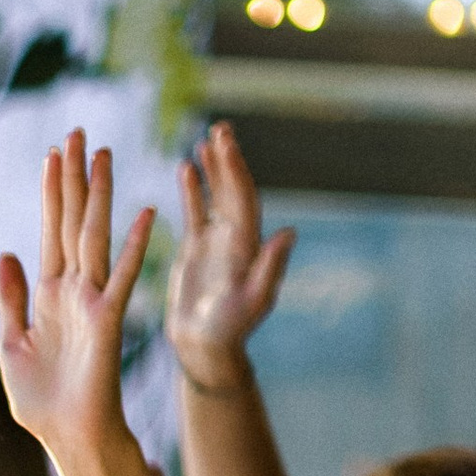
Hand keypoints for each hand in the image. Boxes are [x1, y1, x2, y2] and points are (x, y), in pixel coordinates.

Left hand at [0, 131, 153, 475]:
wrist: (65, 435)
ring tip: (101, 154)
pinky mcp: (107, 320)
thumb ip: (10, 298)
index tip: (52, 154)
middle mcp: (73, 290)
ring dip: (97, 195)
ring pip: (93, 237)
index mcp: (49, 295)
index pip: (50, 232)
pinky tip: (145, 212)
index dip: (51, 193)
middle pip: (71, 222)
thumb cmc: (41, 400)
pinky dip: (133, 246)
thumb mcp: (12, 343)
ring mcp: (92, 301)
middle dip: (72, 179)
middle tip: (77, 133)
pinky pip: (121, 278)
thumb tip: (5, 253)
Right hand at [166, 119, 292, 391]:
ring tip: (208, 137)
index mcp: (248, 243)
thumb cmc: (231, 330)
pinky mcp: (196, 250)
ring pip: (216, 194)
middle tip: (222, 127)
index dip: (235, 169)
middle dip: (227, 158)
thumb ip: (271, 266)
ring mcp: (216, 241)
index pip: (242, 197)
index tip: (226, 143)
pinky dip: (193, 188)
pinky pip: (196, 211)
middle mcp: (235, 236)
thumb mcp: (254, 300)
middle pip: (232, 188)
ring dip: (213, 167)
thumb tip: (289, 232)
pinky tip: (186, 166)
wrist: (206, 347)